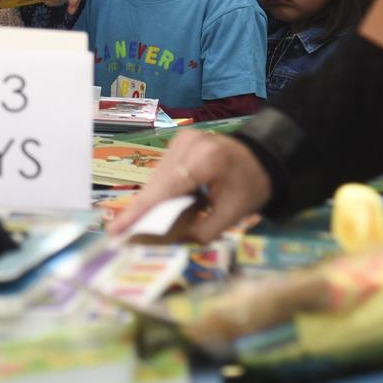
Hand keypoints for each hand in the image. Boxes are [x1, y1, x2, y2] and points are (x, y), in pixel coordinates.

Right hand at [109, 128, 272, 242]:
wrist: (265, 157)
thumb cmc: (252, 186)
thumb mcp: (234, 213)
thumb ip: (203, 230)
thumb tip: (173, 243)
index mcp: (207, 159)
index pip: (167, 188)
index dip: (141, 211)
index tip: (117, 228)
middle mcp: (190, 143)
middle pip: (157, 182)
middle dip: (141, 209)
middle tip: (120, 234)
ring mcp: (183, 138)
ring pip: (156, 176)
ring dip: (149, 200)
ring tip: (133, 224)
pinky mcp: (180, 140)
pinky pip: (163, 170)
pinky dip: (159, 190)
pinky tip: (154, 207)